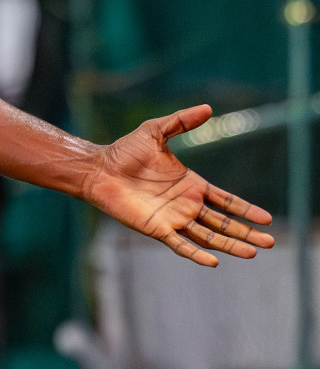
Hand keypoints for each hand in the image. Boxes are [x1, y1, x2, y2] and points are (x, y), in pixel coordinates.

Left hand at [82, 104, 274, 266]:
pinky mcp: (156, 228)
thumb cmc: (124, 151)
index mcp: (191, 184)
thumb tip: (207, 107)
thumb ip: (181, 122)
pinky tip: (215, 261)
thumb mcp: (156, 131)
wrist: (98, 168)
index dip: (245, 210)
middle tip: (270, 242)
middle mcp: (186, 204)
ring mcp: (173, 218)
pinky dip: (196, 254)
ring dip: (230, 245)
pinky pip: (181, 244)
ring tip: (253, 252)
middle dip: (246, 233)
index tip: (267, 219)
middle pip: (223, 223)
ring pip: (208, 237)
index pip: (226, 201)